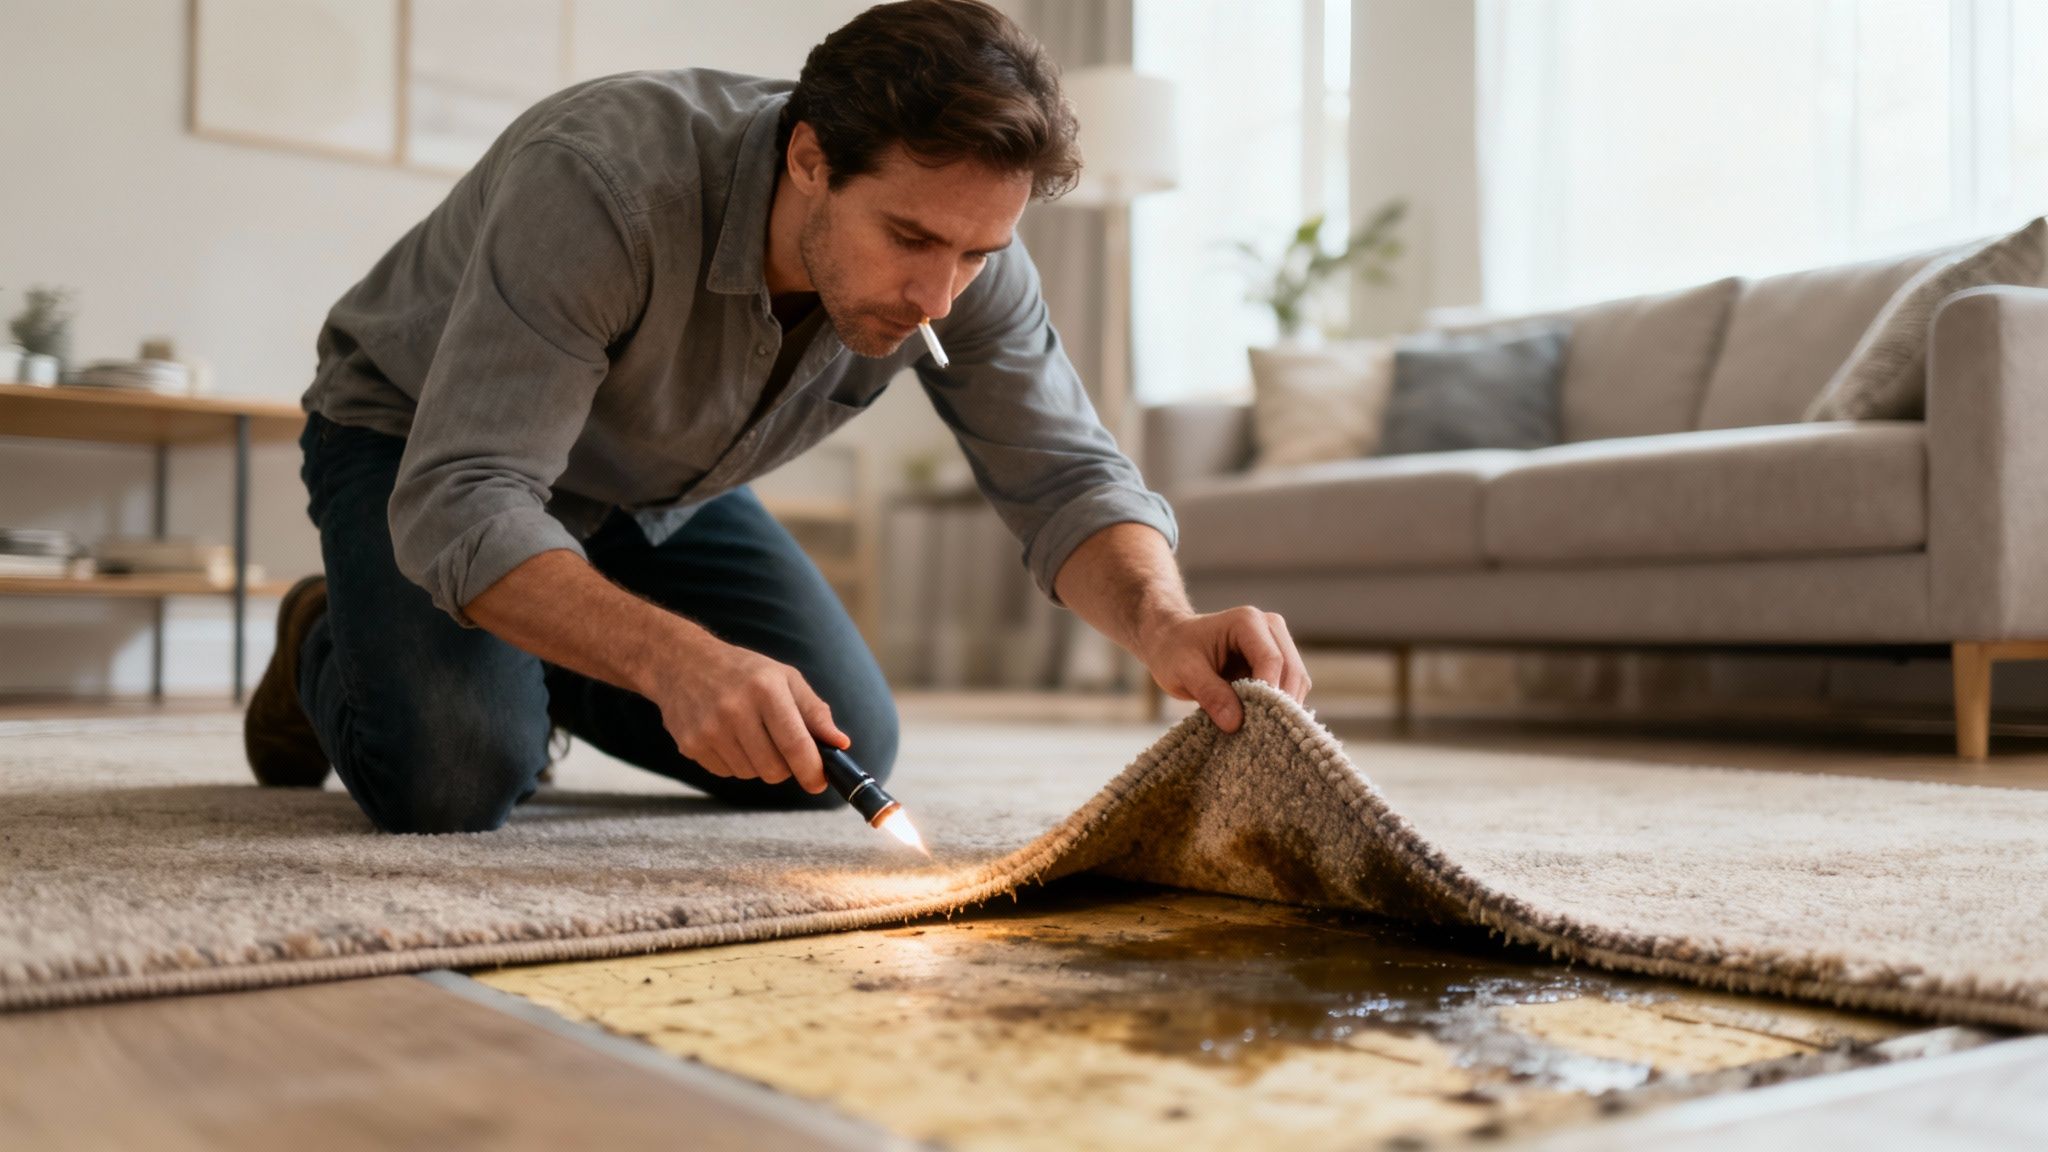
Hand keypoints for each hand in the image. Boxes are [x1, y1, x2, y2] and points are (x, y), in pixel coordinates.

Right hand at [648, 636, 848, 792]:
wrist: (681, 662)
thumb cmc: (742, 671)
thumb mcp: (784, 678)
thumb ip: (814, 712)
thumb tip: (841, 744)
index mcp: (765, 689)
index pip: (795, 744)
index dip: (811, 770)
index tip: (819, 782)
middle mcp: (735, 709)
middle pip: (774, 769)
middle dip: (786, 767)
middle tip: (782, 748)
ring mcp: (709, 729)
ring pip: (751, 774)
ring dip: (759, 763)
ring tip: (750, 733)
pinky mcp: (691, 745)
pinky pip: (727, 773)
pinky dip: (735, 761)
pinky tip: (727, 735)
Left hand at [1138, 607, 1309, 731]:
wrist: (1171, 642)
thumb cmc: (1174, 650)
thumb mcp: (1184, 672)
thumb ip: (1210, 694)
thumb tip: (1235, 724)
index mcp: (1248, 622)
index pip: (1272, 660)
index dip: (1269, 694)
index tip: (1255, 724)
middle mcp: (1270, 628)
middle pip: (1292, 671)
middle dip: (1279, 705)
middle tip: (1262, 736)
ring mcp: (1277, 644)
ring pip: (1296, 682)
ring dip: (1282, 708)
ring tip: (1260, 733)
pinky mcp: (1277, 663)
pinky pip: (1288, 689)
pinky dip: (1278, 708)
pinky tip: (1261, 724)